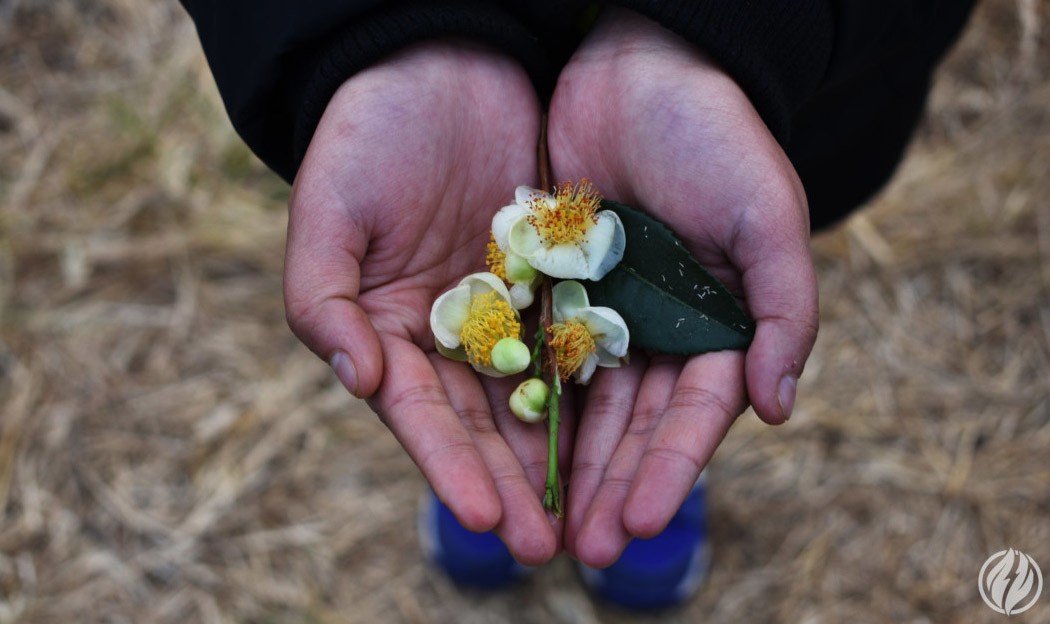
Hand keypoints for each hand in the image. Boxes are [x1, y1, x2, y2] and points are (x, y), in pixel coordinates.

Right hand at [284, 42, 561, 563]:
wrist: (439, 60)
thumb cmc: (368, 133)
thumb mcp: (329, 212)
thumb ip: (322, 299)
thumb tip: (357, 382)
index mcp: (390, 328)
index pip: (422, 414)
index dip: (451, 468)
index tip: (488, 519)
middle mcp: (451, 330)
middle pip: (484, 421)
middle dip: (514, 484)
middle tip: (549, 546)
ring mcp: (507, 305)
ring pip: (538, 393)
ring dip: (561, 455)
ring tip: (590, 513)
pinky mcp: (554, 275)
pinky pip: (580, 335)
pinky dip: (597, 383)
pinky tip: (622, 430)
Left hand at [548, 10, 818, 565]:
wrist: (637, 66)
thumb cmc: (713, 134)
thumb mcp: (765, 213)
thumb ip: (785, 308)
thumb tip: (782, 410)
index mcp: (717, 325)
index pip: (694, 415)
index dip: (670, 469)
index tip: (641, 520)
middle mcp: (658, 330)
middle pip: (633, 424)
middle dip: (611, 485)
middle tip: (586, 549)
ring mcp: (603, 312)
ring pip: (581, 403)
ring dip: (564, 464)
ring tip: (542, 523)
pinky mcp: (552, 287)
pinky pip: (534, 351)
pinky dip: (523, 399)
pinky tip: (502, 447)